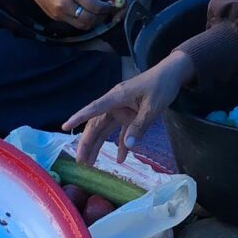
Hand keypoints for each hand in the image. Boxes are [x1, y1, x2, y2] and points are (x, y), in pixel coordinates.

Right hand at [0, 0, 117, 30]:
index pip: (97, 6)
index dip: (108, 7)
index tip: (113, 3)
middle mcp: (66, 5)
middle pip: (91, 19)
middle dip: (103, 16)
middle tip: (107, 10)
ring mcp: (59, 14)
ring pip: (84, 25)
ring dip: (94, 21)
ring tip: (98, 12)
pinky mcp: (56, 18)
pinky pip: (75, 24)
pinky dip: (84, 21)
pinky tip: (86, 12)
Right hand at [67, 49, 193, 162]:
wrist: (172, 74)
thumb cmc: (161, 85)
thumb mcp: (153, 107)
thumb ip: (140, 126)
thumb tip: (127, 146)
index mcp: (116, 98)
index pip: (93, 109)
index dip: (79, 117)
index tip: (64, 126)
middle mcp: (115, 104)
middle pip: (96, 125)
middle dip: (87, 143)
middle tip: (79, 161)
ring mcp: (122, 110)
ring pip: (105, 130)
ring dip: (98, 146)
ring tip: (90, 163)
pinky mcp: (131, 115)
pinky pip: (122, 132)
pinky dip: (122, 145)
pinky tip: (120, 160)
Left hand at [108, 0, 164, 12]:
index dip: (124, 7)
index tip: (114, 15)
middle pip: (140, 4)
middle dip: (127, 14)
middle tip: (114, 20)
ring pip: (144, 6)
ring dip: (133, 13)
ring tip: (119, 17)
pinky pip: (147, 4)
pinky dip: (138, 10)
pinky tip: (128, 12)